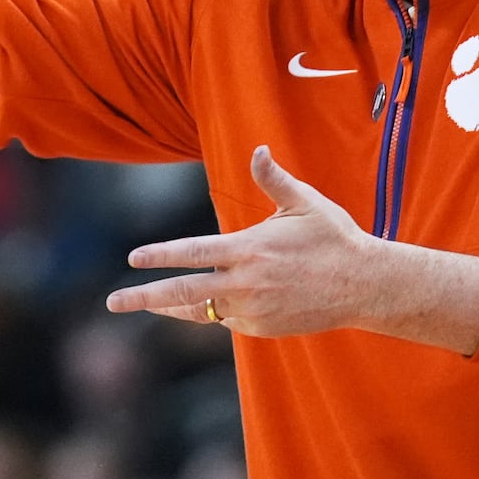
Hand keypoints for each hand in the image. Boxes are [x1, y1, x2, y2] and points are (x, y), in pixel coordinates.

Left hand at [106, 145, 379, 336]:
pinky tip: (218, 300)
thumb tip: (258, 149)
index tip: (132, 258)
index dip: (160, 255)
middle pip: (184, 293)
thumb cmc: (334, 237)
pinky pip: (228, 320)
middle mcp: (246, 284)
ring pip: (202, 310)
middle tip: (113, 301)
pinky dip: (217, 310)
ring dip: (174, 307)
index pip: (193, 253)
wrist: (365, 286)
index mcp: (249, 250)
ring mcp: (253, 311)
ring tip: (148, 305)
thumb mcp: (305, 203)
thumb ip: (274, 179)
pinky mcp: (262, 329)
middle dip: (144, 298)